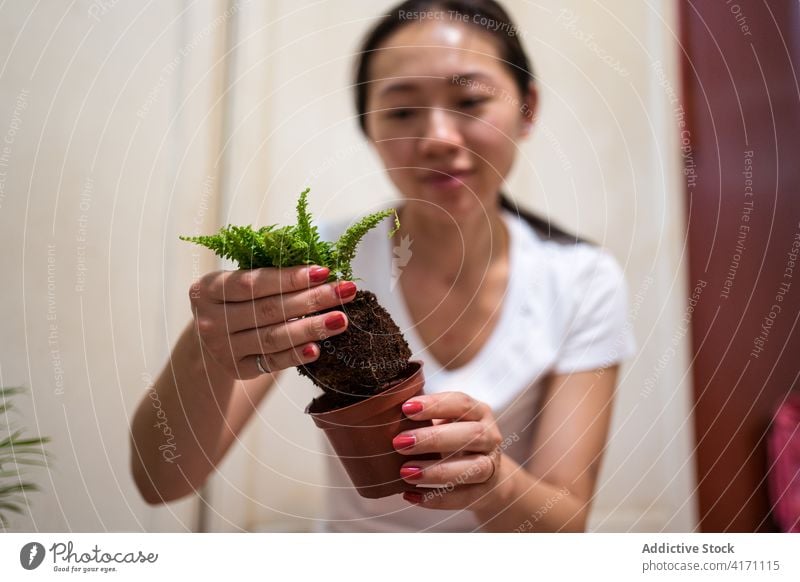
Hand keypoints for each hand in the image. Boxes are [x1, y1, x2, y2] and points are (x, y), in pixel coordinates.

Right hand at [188, 265, 356, 378]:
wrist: (214, 337)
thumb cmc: (238, 301)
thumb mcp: (241, 284)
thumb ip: (271, 277)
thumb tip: (321, 272)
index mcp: (208, 289)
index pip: (253, 283)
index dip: (290, 278)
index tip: (324, 271)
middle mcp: (210, 320)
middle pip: (268, 310)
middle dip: (311, 300)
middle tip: (345, 292)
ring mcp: (221, 348)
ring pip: (272, 337)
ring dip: (310, 328)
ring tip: (340, 320)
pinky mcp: (237, 370)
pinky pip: (271, 362)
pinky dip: (295, 355)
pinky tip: (317, 348)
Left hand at [393, 391, 503, 509]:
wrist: (490, 478)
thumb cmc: (457, 441)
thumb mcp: (448, 423)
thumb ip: (426, 416)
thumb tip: (384, 412)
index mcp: (479, 413)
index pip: (461, 403)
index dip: (435, 404)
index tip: (406, 408)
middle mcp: (489, 437)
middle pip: (469, 435)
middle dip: (433, 439)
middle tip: (399, 443)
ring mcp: (490, 466)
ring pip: (471, 468)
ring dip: (436, 470)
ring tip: (405, 472)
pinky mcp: (484, 492)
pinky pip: (463, 497)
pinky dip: (436, 498)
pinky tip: (411, 495)